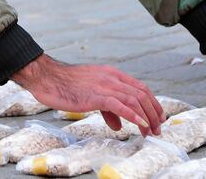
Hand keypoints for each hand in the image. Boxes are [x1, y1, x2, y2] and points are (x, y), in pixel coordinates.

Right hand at [11, 54, 164, 135]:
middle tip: (158, 128)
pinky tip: (141, 124)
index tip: (158, 117)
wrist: (47, 78)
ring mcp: (104, 86)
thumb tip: (118, 124)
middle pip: (141, 93)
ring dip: (147, 117)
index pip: (139, 87)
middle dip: (153, 112)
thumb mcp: (90, 94)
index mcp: (111, 74)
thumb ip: (107, 108)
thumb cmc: (66, 86)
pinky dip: (133, 115)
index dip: (152, 103)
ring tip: (151, 131)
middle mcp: (111, 78)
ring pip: (134, 99)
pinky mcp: (96, 96)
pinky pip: (120, 105)